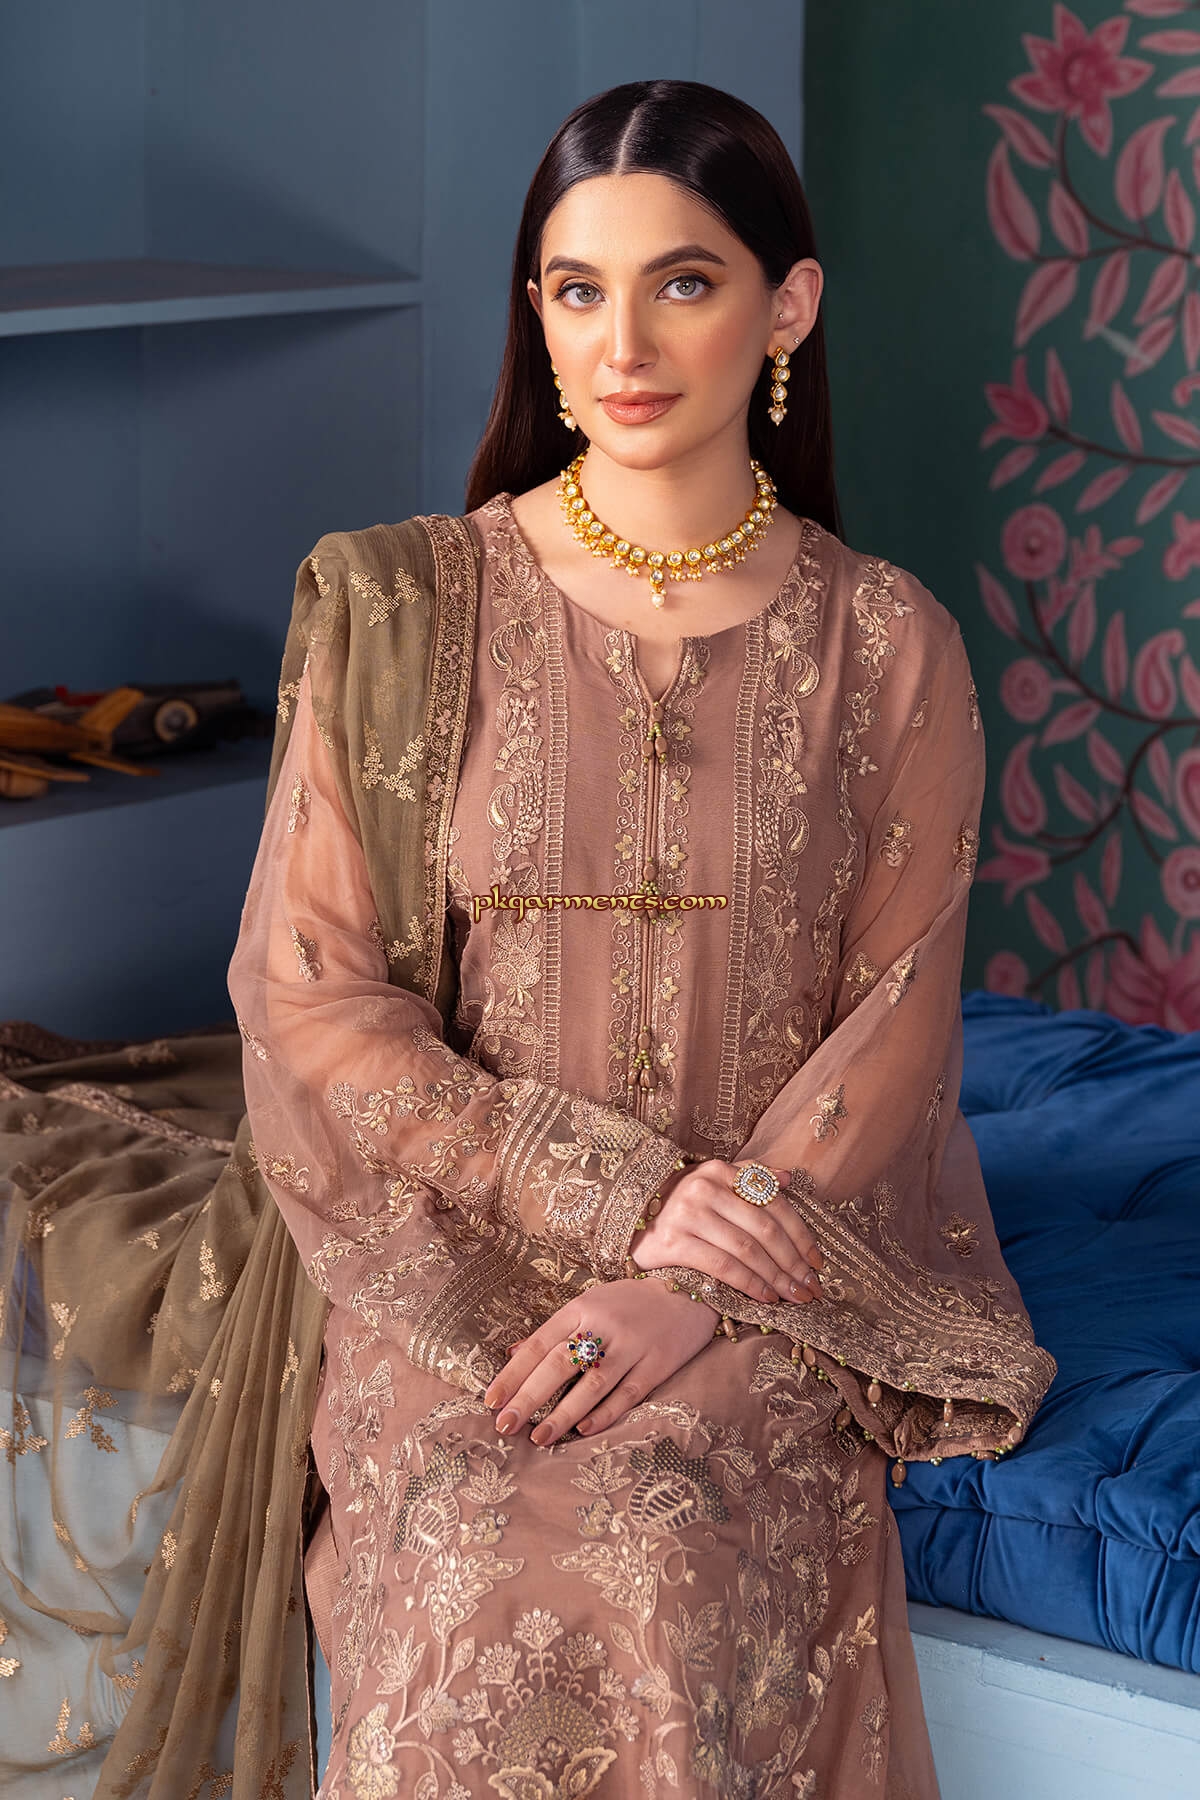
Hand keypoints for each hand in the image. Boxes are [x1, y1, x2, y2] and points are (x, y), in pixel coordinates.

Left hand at [482, 1279, 717, 1446]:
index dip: (513, 1373)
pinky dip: (605, 1413)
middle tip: (504, 1425)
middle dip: (529, 1397)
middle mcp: (604, 1324)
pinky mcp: (658, 1363)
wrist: (688, 1290)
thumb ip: (554, 1331)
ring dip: (563, 1413)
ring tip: (538, 1438)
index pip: (539, 1343)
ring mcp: (632, 1344)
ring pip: (592, 1383)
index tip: (490, 1400)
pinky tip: (583, 1431)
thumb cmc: (629, 1303)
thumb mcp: (589, 1304)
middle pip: (560, 1363)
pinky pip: (628, 1393)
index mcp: (581, 1307)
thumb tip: (511, 1354)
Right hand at [631, 1160, 824, 1304]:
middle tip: (811, 1288)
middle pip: (764, 1229)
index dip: (801, 1235)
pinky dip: (749, 1284)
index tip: (817, 1262)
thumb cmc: (679, 1204)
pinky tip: (765, 1297)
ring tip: (793, 1296)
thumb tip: (789, 1178)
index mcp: (720, 1171)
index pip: (773, 1203)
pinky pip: (722, 1266)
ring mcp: (688, 1215)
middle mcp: (705, 1189)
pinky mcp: (674, 1242)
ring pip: (747, 1250)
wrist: (628, 1220)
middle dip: (794, 1262)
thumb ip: (750, 1177)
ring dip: (776, 1277)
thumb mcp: (712, 1182)